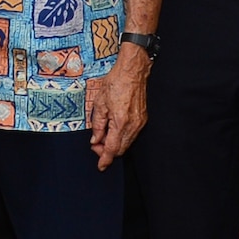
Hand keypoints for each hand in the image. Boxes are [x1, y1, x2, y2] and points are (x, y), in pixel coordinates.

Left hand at [84, 47, 149, 168]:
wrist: (133, 72)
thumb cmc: (115, 83)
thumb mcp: (99, 103)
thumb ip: (97, 124)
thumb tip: (95, 140)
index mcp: (121, 122)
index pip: (113, 148)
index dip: (105, 159)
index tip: (100, 166)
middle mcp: (133, 125)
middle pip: (120, 149)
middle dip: (107, 151)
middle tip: (95, 144)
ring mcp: (140, 123)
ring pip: (126, 143)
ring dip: (114, 144)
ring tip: (102, 135)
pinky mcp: (142, 119)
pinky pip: (131, 135)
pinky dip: (121, 137)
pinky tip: (112, 130)